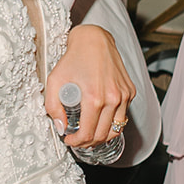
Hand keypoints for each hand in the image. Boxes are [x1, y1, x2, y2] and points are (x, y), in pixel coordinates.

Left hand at [46, 24, 134, 147]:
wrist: (94, 40)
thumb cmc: (73, 58)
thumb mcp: (54, 80)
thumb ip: (53, 107)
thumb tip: (61, 128)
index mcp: (94, 98)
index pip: (87, 133)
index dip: (76, 142)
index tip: (69, 140)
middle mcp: (113, 98)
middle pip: (102, 135)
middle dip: (87, 143)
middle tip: (77, 140)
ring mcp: (124, 95)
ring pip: (116, 129)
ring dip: (101, 137)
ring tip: (89, 134)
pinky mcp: (130, 91)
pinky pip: (122, 115)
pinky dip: (112, 122)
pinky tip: (99, 119)